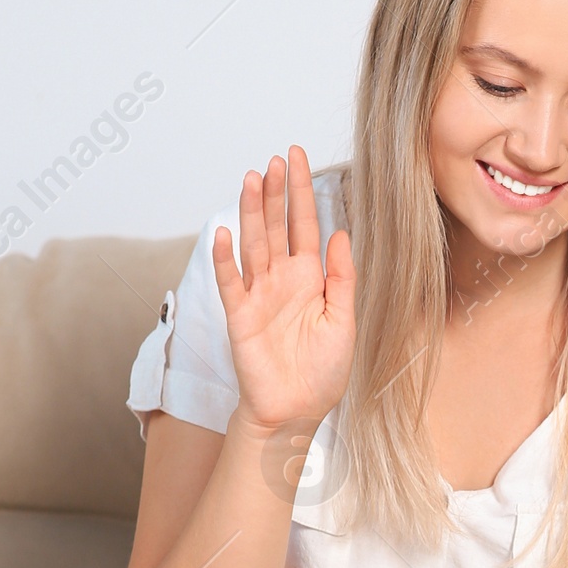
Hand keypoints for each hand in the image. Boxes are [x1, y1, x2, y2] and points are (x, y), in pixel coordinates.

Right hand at [212, 146, 355, 436]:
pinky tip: (223, 232)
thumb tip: (341, 233)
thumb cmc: (322, 372)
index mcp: (309, 278)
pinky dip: (225, 259)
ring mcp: (259, 295)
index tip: (298, 157)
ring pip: (254, 245)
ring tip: (252, 180)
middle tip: (276, 160)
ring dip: (251, 213)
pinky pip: (231, 282)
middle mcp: (282, 280)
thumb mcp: (345, 321)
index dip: (302, 192)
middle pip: (276, 227)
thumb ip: (342, 278)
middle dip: (276, 193)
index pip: (304, 225)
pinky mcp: (240, 316)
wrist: (297, 410)